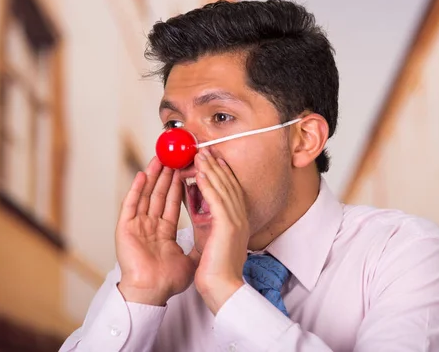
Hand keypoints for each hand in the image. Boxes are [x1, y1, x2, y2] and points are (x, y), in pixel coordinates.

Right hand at [116, 157, 195, 304]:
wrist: (153, 292)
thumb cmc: (168, 280)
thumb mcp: (190, 259)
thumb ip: (198, 244)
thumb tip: (214, 237)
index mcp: (163, 232)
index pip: (173, 203)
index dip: (179, 186)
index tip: (186, 169)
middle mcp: (150, 226)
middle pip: (159, 194)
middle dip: (167, 175)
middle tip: (174, 156)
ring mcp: (137, 226)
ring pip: (146, 195)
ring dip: (153, 176)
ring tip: (160, 158)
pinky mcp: (125, 228)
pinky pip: (130, 205)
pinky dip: (136, 189)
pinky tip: (142, 174)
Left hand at [193, 149, 249, 313]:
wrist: (223, 288)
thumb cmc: (216, 269)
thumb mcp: (212, 239)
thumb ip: (208, 221)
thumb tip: (198, 205)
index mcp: (238, 221)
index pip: (230, 191)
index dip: (221, 173)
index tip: (212, 159)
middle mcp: (240, 217)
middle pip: (228, 184)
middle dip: (216, 165)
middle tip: (205, 149)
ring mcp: (235, 220)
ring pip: (222, 188)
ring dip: (211, 169)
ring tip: (200, 154)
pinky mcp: (227, 225)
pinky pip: (217, 199)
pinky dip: (208, 183)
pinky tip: (200, 172)